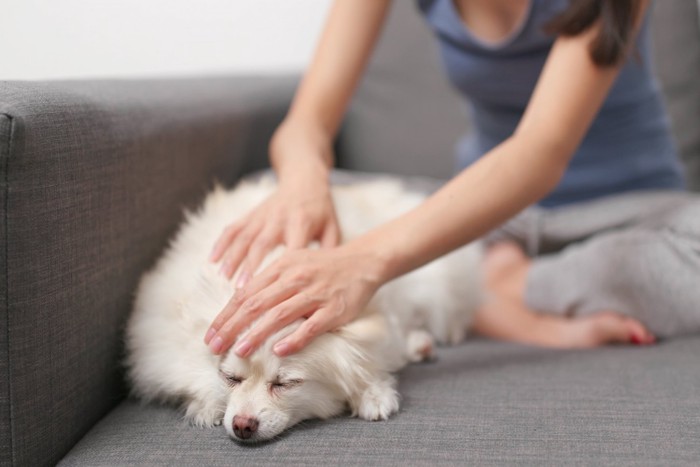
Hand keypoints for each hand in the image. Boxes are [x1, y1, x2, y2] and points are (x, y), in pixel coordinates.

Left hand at [203, 244, 385, 356]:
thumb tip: (239, 302)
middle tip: (214, 347)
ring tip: (240, 351)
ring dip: (256, 334)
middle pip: (256, 304)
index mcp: (281, 266)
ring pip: (279, 314)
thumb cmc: (322, 267)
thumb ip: (269, 281)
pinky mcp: (334, 309)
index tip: (211, 334)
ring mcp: (315, 294)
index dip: (226, 315)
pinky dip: (294, 339)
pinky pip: (311, 326)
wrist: (362, 261)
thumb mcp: (292, 264)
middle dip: (232, 327)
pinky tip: (279, 351)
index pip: (245, 293)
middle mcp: (295, 278)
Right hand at [209, 120, 339, 286]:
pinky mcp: (251, 214)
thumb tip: (324, 281)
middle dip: (250, 266)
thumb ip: (329, 252)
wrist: (304, 179)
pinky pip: (233, 228)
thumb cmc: (321, 210)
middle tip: (241, 289)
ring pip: (244, 237)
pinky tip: (212, 260)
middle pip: (262, 244)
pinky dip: (222, 243)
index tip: (273, 290)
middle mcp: (279, 219)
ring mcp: (262, 215)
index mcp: (301, 224)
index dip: (282, 268)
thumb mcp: (332, 227)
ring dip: (233, 257)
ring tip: (224, 277)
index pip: (291, 249)